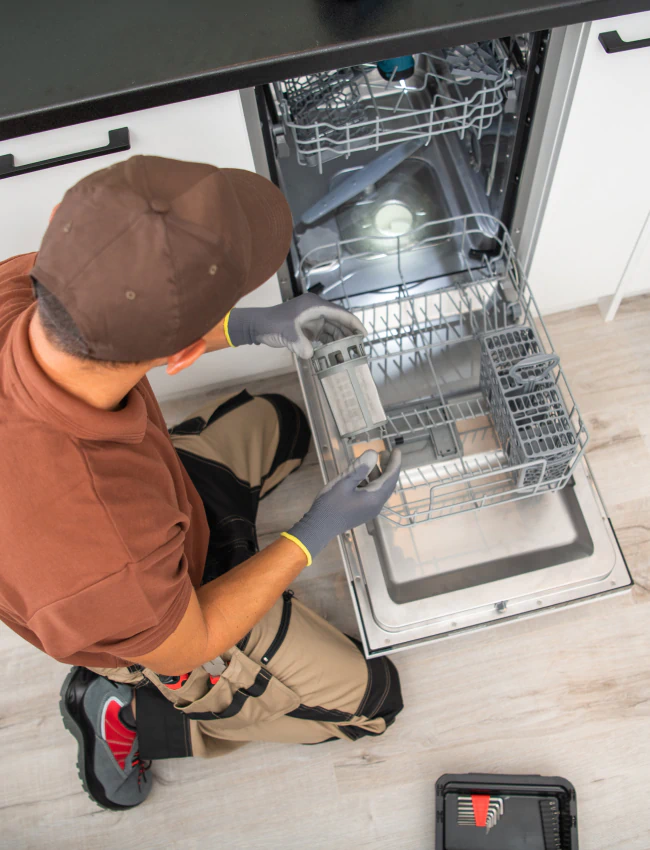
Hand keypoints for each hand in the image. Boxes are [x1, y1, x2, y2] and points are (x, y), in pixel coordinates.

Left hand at [226, 293, 366, 358]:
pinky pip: (324, 333)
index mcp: (314, 305)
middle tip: (359, 346)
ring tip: (349, 351)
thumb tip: (310, 355)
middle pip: (338, 320)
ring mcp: (312, 318)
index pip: (339, 312)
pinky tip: (335, 351)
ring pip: (332, 327)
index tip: (363, 334)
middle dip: (349, 332)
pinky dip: (330, 341)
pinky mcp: (308, 326)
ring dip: (340, 338)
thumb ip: (299, 343)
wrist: (258, 325)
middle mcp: (316, 309)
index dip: (353, 322)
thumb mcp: (286, 333)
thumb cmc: (272, 324)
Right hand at [282, 449, 400, 562]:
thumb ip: (359, 468)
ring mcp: (370, 509)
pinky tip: (361, 474)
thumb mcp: (343, 483)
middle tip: (385, 452)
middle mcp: (376, 504)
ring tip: (372, 460)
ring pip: (379, 488)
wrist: (320, 528)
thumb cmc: (330, 504)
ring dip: (378, 474)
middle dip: (388, 467)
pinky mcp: (363, 511)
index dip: (394, 462)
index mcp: (374, 497)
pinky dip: (370, 481)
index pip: (390, 477)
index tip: (396, 450)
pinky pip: (372, 493)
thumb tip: (373, 454)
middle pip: (387, 483)